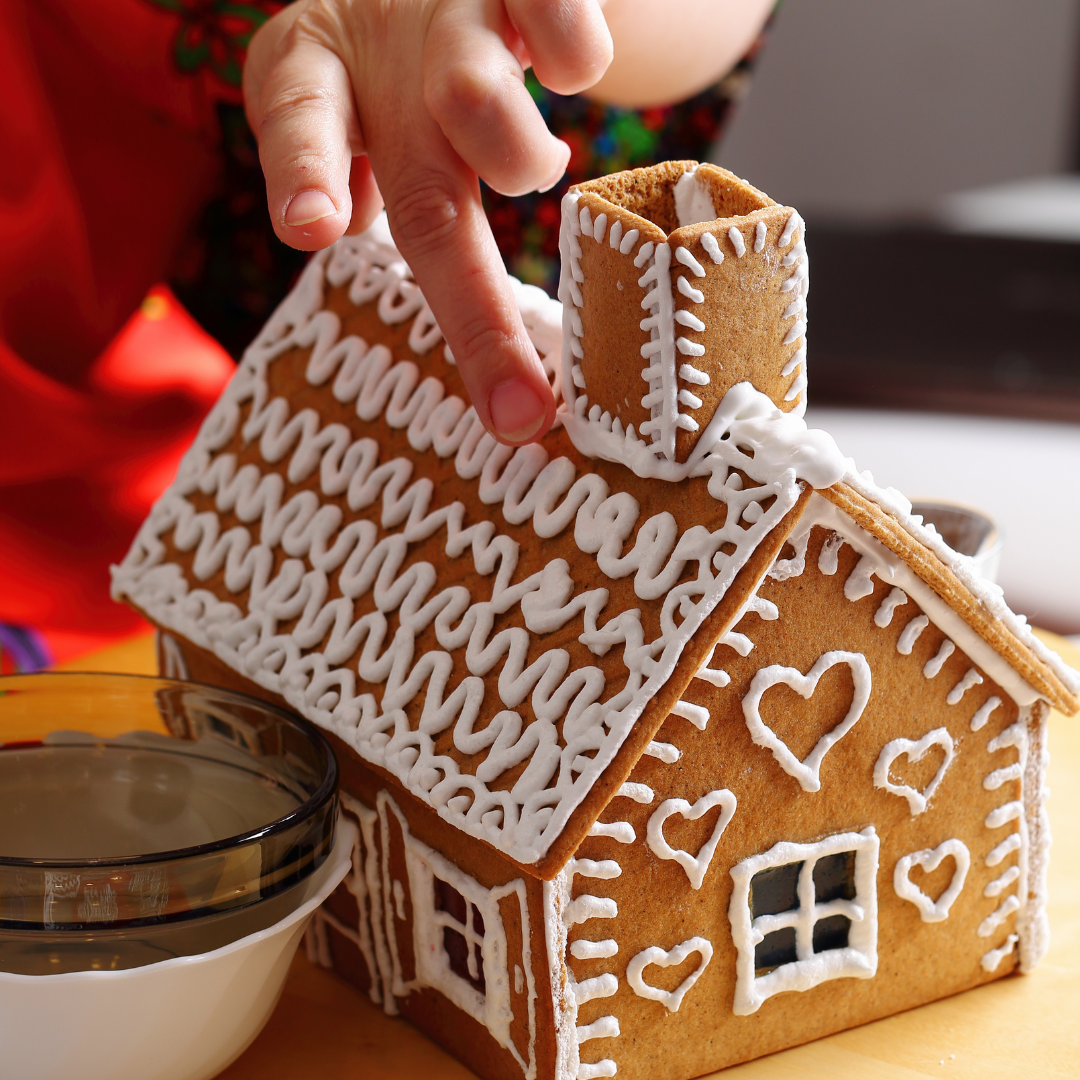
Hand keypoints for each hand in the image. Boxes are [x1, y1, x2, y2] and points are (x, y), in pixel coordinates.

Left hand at [244, 0, 612, 445]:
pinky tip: (573, 68)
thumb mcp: (348, 94)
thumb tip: (337, 241)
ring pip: (478, 104)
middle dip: (474, 317)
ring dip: (518, 162)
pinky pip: (571, 37)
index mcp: (316, 69)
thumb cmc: (397, 43)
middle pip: (422, 194)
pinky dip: (579, 65)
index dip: (306, 173)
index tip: (310, 232)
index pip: (298, 120)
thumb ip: (334, 165)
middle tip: (519, 413)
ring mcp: (460, 8)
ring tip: (535, 168)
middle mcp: (381, 41)